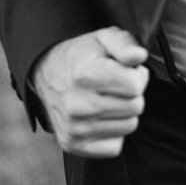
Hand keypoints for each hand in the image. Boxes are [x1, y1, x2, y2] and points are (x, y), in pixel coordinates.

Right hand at [31, 27, 148, 157]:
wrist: (46, 74)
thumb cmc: (81, 56)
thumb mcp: (103, 38)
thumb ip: (125, 44)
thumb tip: (140, 57)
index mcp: (86, 75)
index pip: (135, 86)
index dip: (137, 75)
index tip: (126, 70)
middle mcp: (77, 105)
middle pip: (136, 107)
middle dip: (132, 94)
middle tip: (117, 85)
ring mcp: (73, 128)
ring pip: (129, 126)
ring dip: (124, 113)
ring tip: (108, 99)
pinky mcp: (72, 145)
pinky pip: (115, 147)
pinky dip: (114, 133)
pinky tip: (102, 117)